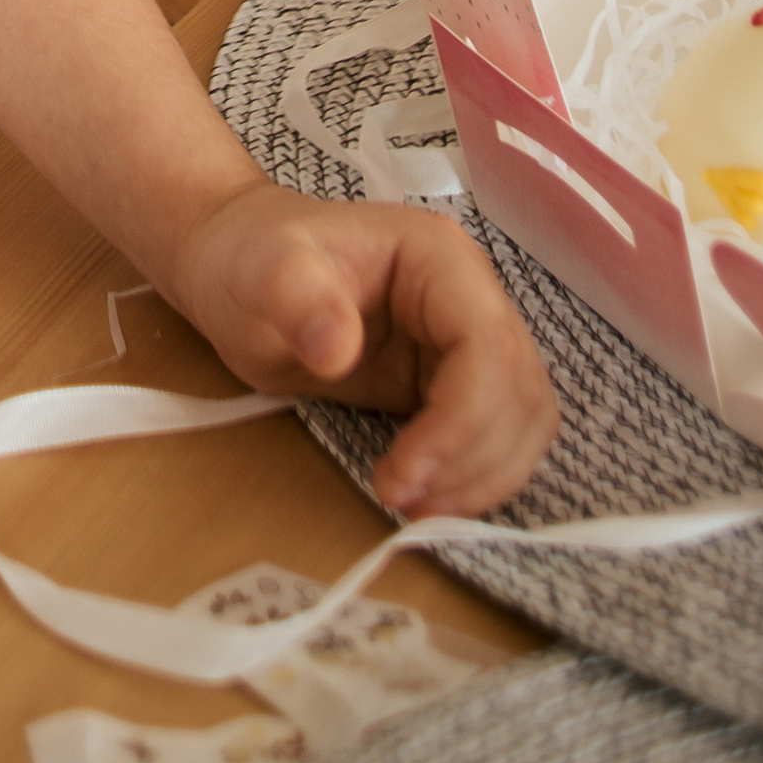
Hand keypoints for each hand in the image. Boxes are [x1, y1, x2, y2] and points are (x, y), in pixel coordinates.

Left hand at [168, 182, 557, 518]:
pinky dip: (477, 476)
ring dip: (483, 475)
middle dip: (472, 458)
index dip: (462, 421)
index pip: (489, 345)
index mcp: (438, 258)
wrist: (238, 269)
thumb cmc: (250, 258)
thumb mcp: (261, 273)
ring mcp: (468, 339)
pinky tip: (427, 495)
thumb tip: (338, 349)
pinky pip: (499, 435)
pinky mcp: (455, 380)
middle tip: (403, 498)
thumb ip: (296, 297)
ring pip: (523, 420)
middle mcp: (470, 295)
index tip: (404, 473)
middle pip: (518, 390)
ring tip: (413, 504)